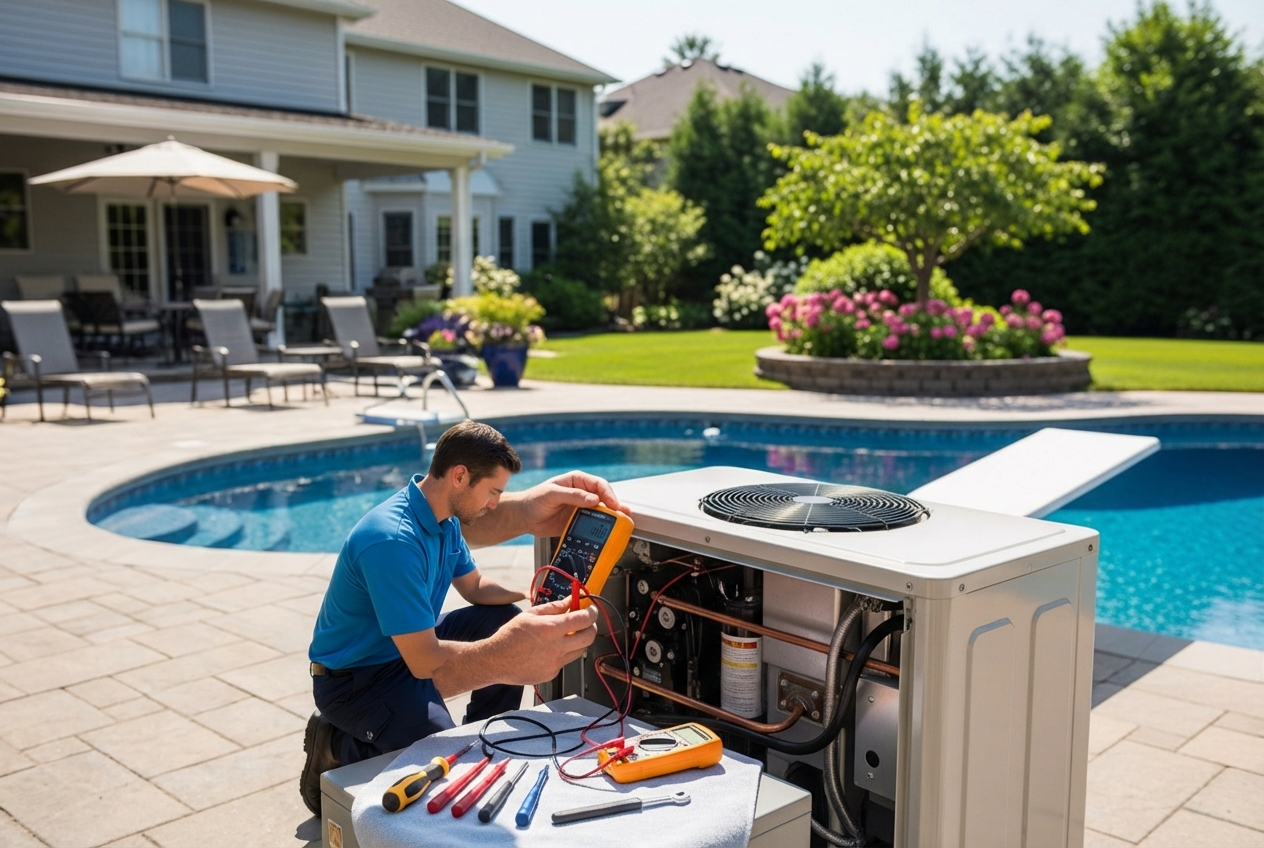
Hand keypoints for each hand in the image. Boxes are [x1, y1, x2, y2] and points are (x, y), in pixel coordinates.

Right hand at [493, 599, 598, 684]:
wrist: (495, 661)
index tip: (591, 608)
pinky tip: (550, 648)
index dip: (592, 612)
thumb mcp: (531, 615)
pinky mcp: (551, 674)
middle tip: (586, 621)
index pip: (584, 619)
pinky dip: (563, 653)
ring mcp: (555, 663)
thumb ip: (555, 607)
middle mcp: (556, 648)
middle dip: (591, 627)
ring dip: (578, 640)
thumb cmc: (510, 635)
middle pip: (589, 637)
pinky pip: (565, 661)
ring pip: (579, 650)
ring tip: (565, 634)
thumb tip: (572, 600)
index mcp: (550, 629)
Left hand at [514, 471, 631, 538]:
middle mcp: (582, 493)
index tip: (614, 505)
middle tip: (622, 516)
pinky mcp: (579, 521)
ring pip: (602, 511)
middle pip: (604, 498)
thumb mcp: (552, 494)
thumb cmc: (534, 500)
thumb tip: (594, 499)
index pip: (598, 485)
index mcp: (577, 481)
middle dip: (615, 506)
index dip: (608, 494)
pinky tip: (609, 531)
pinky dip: (602, 527)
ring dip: (612, 517)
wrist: (523, 517)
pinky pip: (594, 524)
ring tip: (623, 524)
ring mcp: (582, 508)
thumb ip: (572, 496)